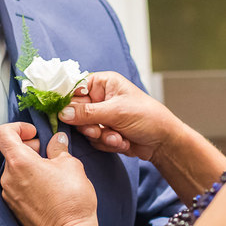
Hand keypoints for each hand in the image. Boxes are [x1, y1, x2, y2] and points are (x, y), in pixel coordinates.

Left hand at [0, 123, 96, 225]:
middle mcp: (8, 178)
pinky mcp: (13, 208)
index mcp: (19, 162)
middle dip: (28, 148)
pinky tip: (46, 189)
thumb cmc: (71, 199)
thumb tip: (56, 140)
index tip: (34, 133)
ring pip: (14, 170)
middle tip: (48, 154)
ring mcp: (9, 195)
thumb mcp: (70, 164)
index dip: (17, 128)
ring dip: (29, 166)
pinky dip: (28, 182)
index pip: (2, 133)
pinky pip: (16, 187)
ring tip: (50, 174)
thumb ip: (58, 148)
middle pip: (10, 152)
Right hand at [58, 71, 177, 161]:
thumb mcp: (116, 112)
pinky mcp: (104, 132)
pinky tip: (122, 142)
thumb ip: (87, 113)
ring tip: (118, 137)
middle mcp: (100, 98)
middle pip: (75, 111)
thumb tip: (63, 113)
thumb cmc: (147, 117)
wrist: (163, 142)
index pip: (75, 88)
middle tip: (98, 130)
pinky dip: (107, 143)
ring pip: (84, 128)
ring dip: (101, 136)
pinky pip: (93, 139)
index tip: (65, 114)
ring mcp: (101, 116)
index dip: (68, 102)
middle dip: (89, 125)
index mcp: (103, 83)